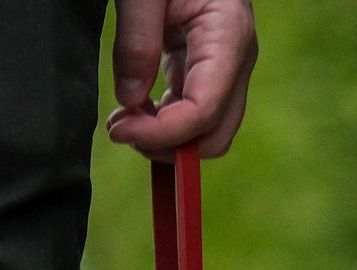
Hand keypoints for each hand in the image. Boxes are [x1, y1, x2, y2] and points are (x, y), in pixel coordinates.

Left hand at [106, 0, 257, 159]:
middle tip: (122, 130)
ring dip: (168, 139)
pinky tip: (137, 111)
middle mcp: (236, 59)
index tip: (120, 130)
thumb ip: (136, 39)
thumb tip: (129, 101)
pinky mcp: (208, 67)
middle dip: (170, 147)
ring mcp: (226, 67)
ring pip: (207, 131)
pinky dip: (167, 123)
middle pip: (215, 135)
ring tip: (124, 122)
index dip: (164, 134)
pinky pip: (195, 112)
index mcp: (228, 36)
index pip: (204, 111)